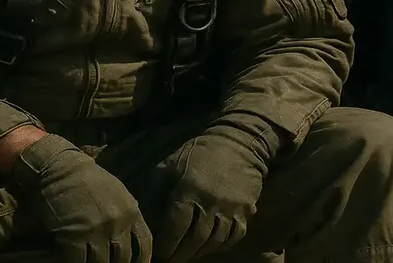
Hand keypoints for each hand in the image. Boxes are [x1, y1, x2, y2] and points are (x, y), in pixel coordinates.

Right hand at [12, 134, 151, 262]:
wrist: (60, 167)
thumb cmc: (88, 179)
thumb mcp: (118, 193)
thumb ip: (128, 215)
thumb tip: (133, 238)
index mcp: (131, 212)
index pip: (144, 245)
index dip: (142, 261)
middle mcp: (117, 223)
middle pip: (123, 258)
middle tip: (109, 261)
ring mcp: (96, 230)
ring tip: (91, 259)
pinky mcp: (74, 236)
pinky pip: (79, 261)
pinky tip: (74, 260)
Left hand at [150, 122, 270, 261]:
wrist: (238, 142)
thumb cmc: (199, 153)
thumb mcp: (172, 163)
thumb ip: (157, 187)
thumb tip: (146, 213)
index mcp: (189, 189)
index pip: (176, 225)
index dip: (167, 242)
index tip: (160, 252)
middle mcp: (211, 202)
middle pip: (195, 238)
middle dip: (181, 253)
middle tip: (172, 259)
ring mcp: (231, 208)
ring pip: (215, 240)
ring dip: (200, 252)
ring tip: (189, 253)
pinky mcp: (246, 210)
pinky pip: (234, 236)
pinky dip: (222, 245)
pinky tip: (211, 246)